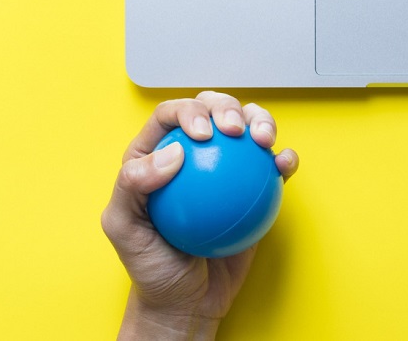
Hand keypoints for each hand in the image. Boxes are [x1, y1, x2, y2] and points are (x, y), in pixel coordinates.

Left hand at [101, 91, 298, 338]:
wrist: (187, 300)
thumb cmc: (151, 265)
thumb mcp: (123, 229)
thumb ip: (133, 185)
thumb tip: (174, 153)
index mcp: (155, 153)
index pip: (170, 116)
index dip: (188, 110)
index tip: (203, 133)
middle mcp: (193, 152)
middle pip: (212, 109)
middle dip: (227, 106)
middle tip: (233, 130)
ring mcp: (227, 168)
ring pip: (247, 127)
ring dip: (261, 120)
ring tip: (264, 140)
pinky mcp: (254, 187)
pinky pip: (272, 166)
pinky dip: (283, 158)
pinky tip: (284, 163)